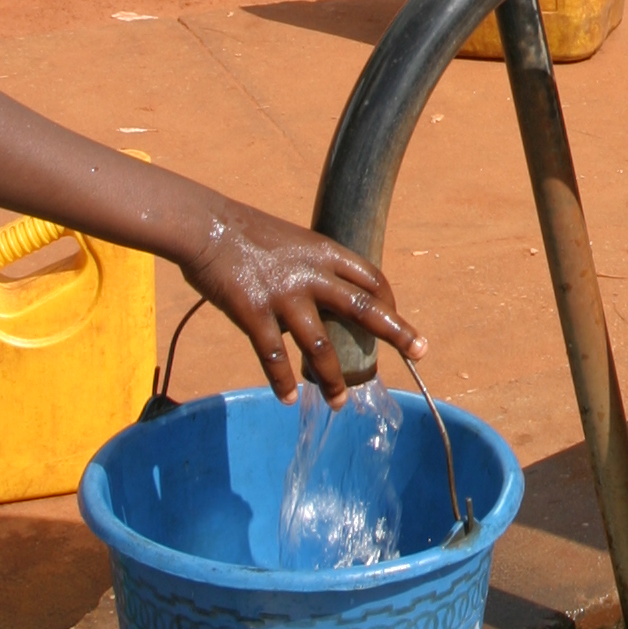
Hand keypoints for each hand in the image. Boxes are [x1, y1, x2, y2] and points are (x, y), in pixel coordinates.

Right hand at [178, 204, 425, 406]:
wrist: (207, 226)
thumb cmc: (247, 235)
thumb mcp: (293, 242)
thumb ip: (312, 268)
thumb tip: (324, 298)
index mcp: (324, 252)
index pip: (371, 277)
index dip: (389, 301)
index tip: (397, 320)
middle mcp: (312, 273)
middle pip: (364, 307)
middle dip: (395, 331)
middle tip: (419, 351)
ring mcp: (285, 295)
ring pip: (320, 345)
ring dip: (332, 378)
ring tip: (340, 402)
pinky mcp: (254, 313)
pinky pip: (274, 357)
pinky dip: (283, 381)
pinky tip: (288, 398)